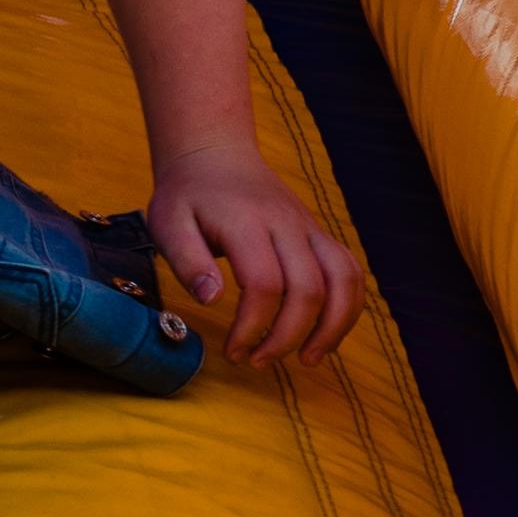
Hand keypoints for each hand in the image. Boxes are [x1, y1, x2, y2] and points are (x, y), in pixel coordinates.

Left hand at [147, 150, 366, 365]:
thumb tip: (211, 299)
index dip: (253, 326)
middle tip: (258, 361)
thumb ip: (186, 260)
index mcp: (246, 223)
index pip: (264, 284)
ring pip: (344, 281)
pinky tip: (326, 334)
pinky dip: (348, 307)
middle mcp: (287, 225)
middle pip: (309, 289)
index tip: (233, 350)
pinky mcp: (320, 234)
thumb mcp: (167, 222)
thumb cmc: (186, 195)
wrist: (216, 155)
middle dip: (288, 336)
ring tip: (308, 359)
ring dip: (332, 327)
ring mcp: (309, 228)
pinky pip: (350, 272)